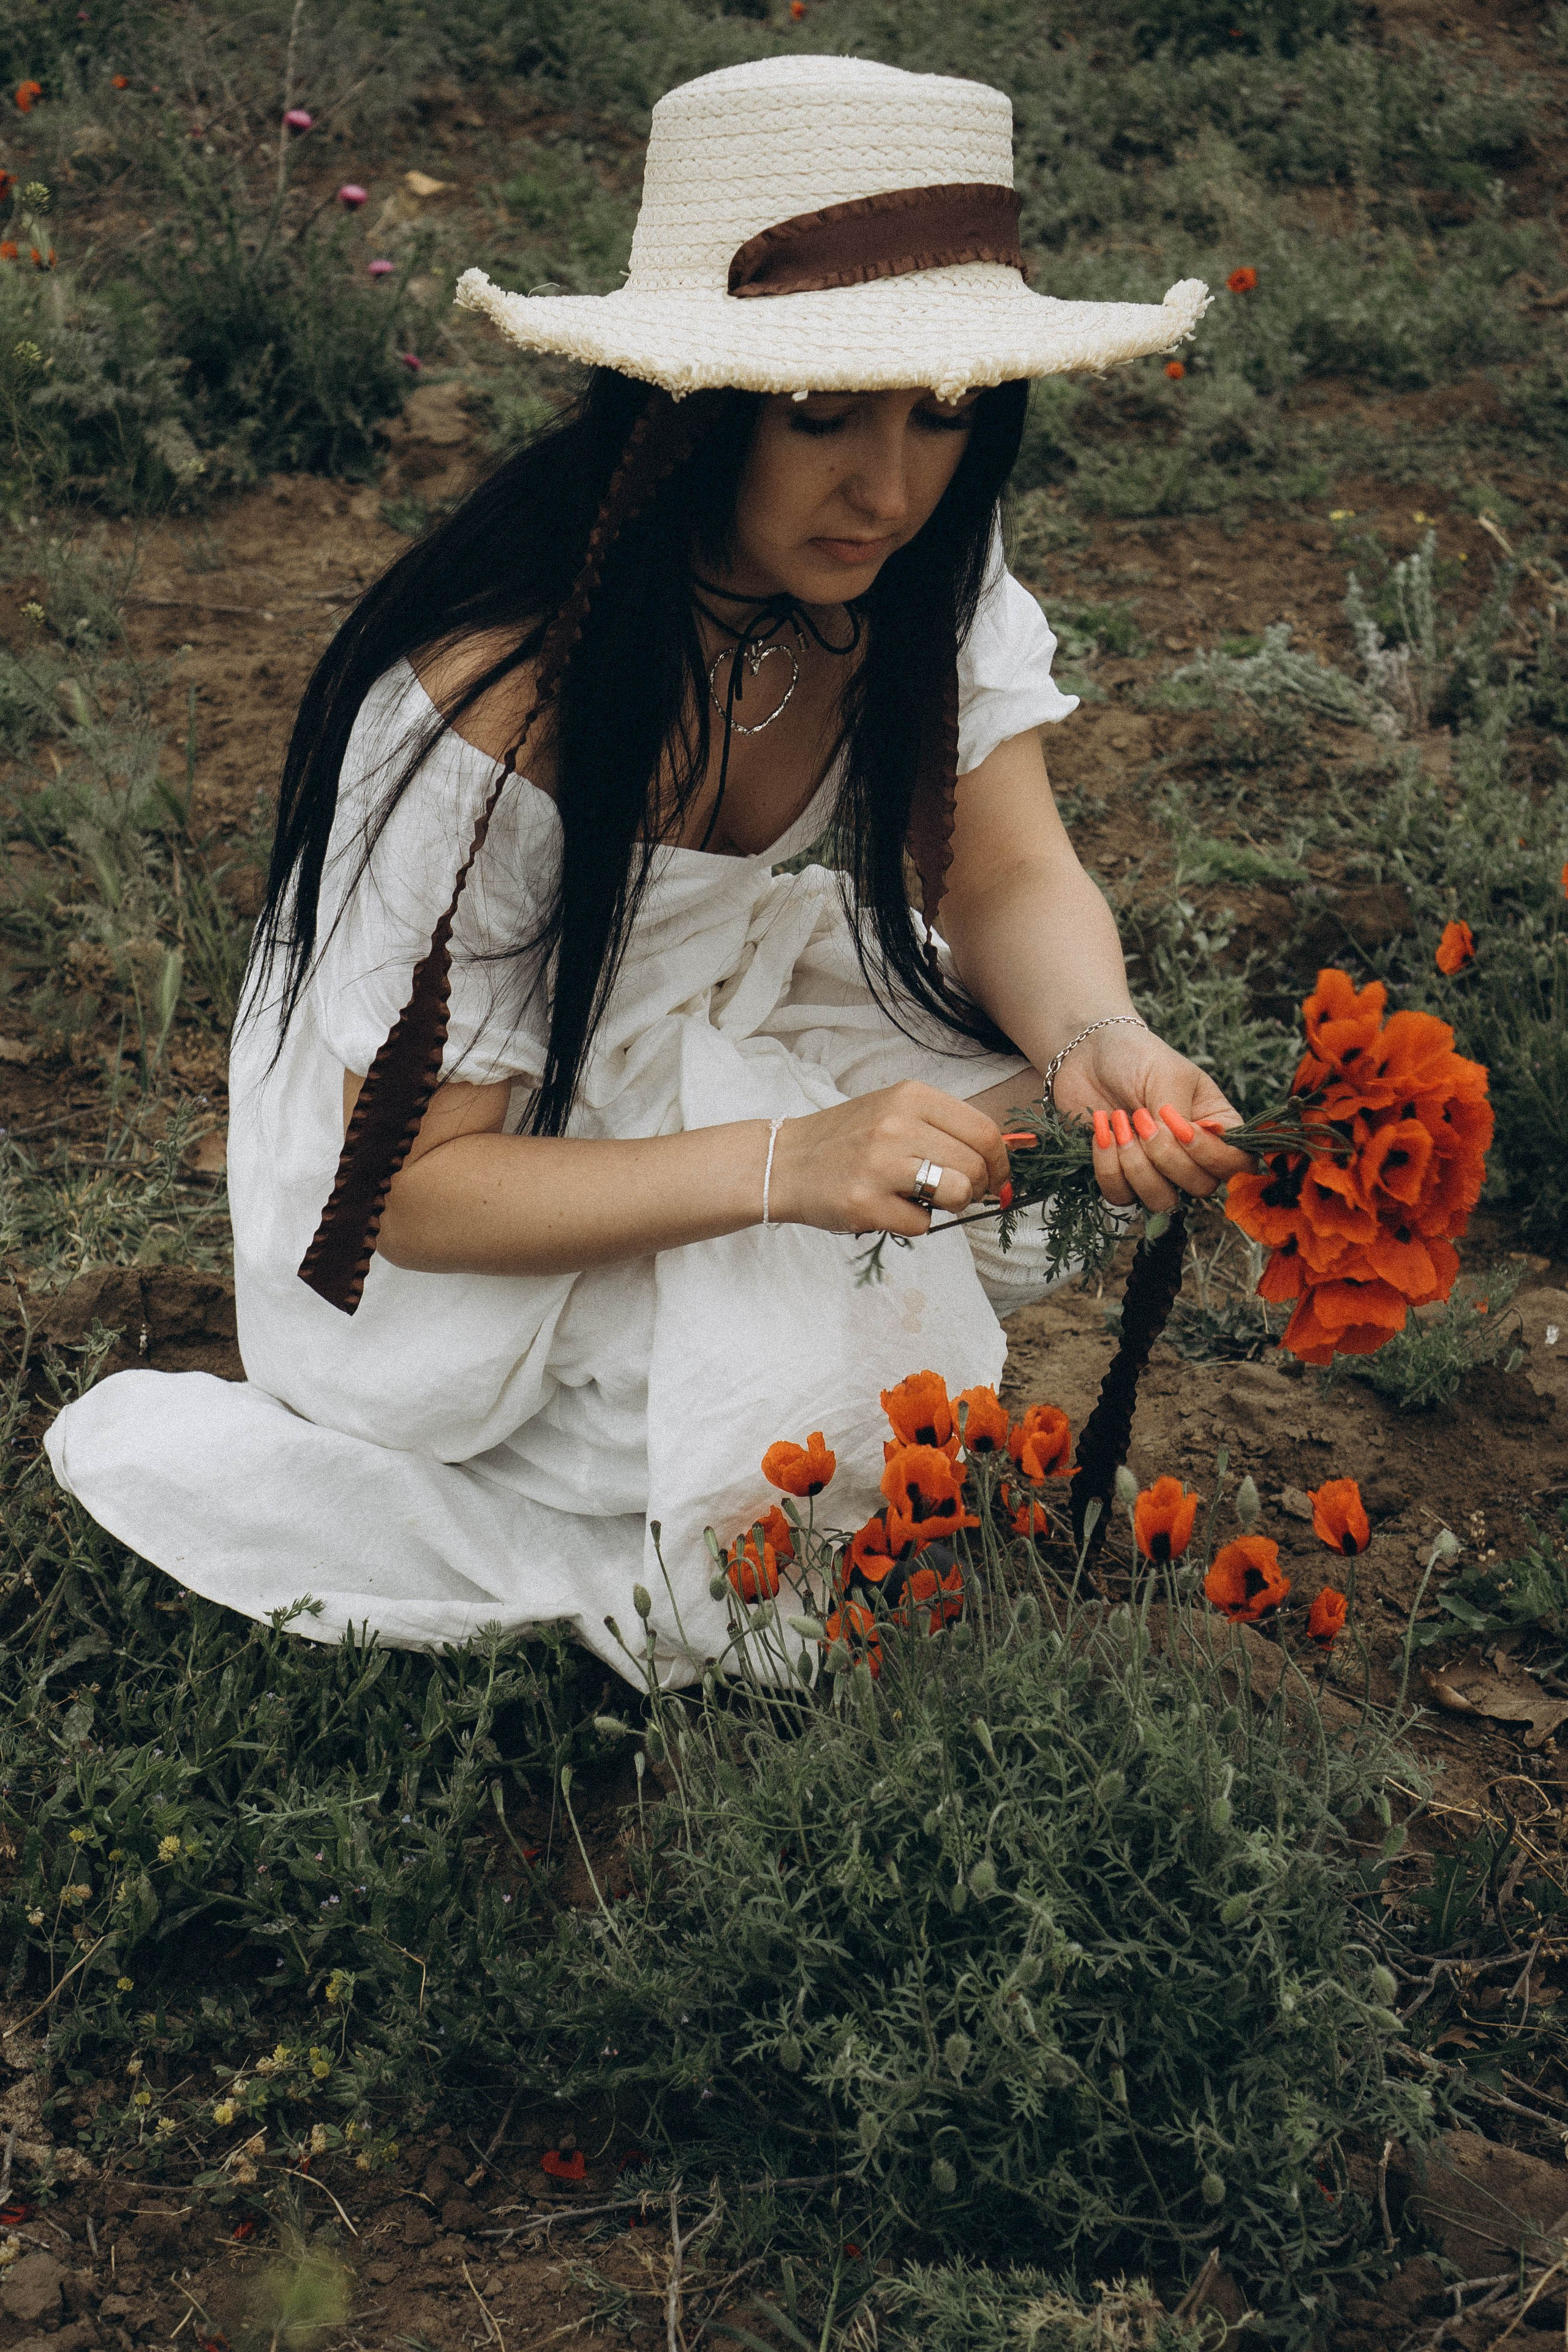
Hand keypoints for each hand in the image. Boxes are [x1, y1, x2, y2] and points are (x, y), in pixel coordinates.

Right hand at [768, 1081, 1009, 1236]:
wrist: (784, 1162)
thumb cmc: (848, 1141)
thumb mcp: (895, 1113)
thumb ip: (943, 1128)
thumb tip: (1000, 1161)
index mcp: (911, 1097)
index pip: (984, 1131)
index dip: (1000, 1163)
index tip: (997, 1179)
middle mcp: (897, 1125)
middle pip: (975, 1166)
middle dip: (976, 1188)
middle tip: (955, 1193)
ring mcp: (880, 1165)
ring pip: (957, 1193)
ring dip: (949, 1205)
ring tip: (921, 1198)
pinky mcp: (865, 1203)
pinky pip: (921, 1225)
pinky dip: (912, 1223)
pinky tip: (887, 1207)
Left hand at [1052, 1023, 1251, 1213]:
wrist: (1089, 1056)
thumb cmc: (1137, 1058)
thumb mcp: (1168, 1074)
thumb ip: (1179, 1112)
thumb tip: (1182, 1142)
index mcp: (1216, 1126)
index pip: (1237, 1163)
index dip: (1213, 1156)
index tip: (1182, 1128)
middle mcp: (1191, 1156)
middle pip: (1201, 1187)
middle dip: (1167, 1157)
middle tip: (1141, 1117)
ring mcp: (1157, 1171)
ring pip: (1162, 1200)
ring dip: (1137, 1167)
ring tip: (1119, 1123)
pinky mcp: (1122, 1178)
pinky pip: (1121, 1197)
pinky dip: (1109, 1168)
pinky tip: (1102, 1133)